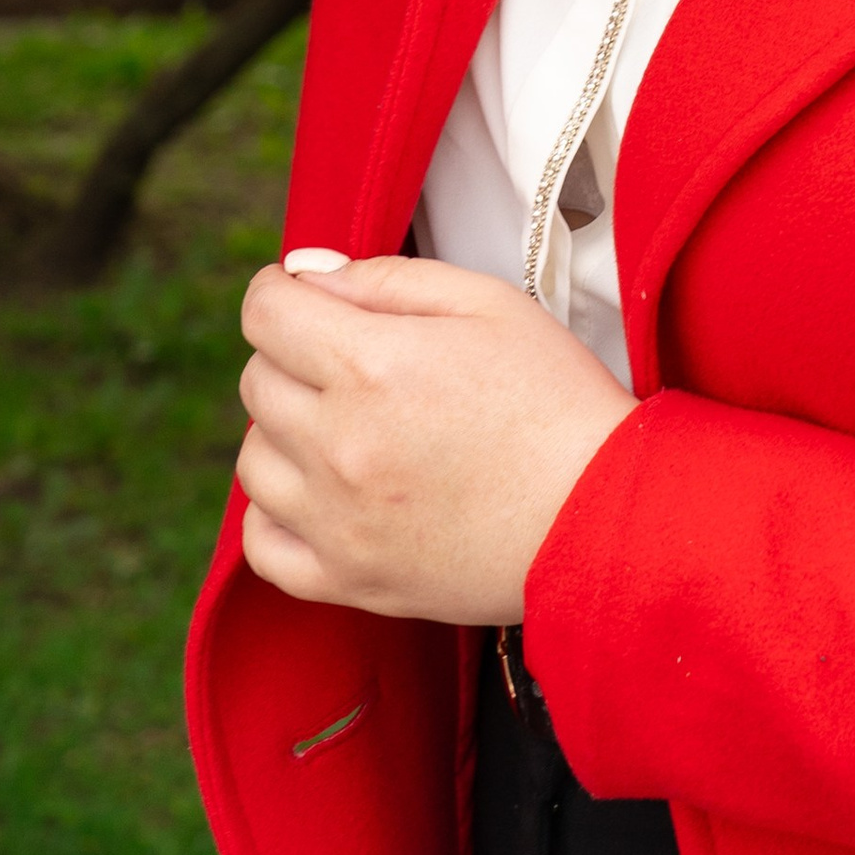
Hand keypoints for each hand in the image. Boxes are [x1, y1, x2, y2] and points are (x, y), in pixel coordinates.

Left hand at [235, 249, 633, 628]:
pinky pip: (262, 544)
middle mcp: (339, 443)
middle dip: (293, 355)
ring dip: (285, 432)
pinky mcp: (349, 580)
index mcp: (372, 364)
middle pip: (257, 380)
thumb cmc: (554, 397)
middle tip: (353, 361)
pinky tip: (322, 492)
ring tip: (346, 427)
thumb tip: (304, 273)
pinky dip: (276, 513)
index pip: (265, 311)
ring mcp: (337, 521)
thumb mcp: (488, 302)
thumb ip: (386, 278)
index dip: (279, 290)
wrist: (601, 514)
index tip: (305, 296)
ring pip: (252, 460)